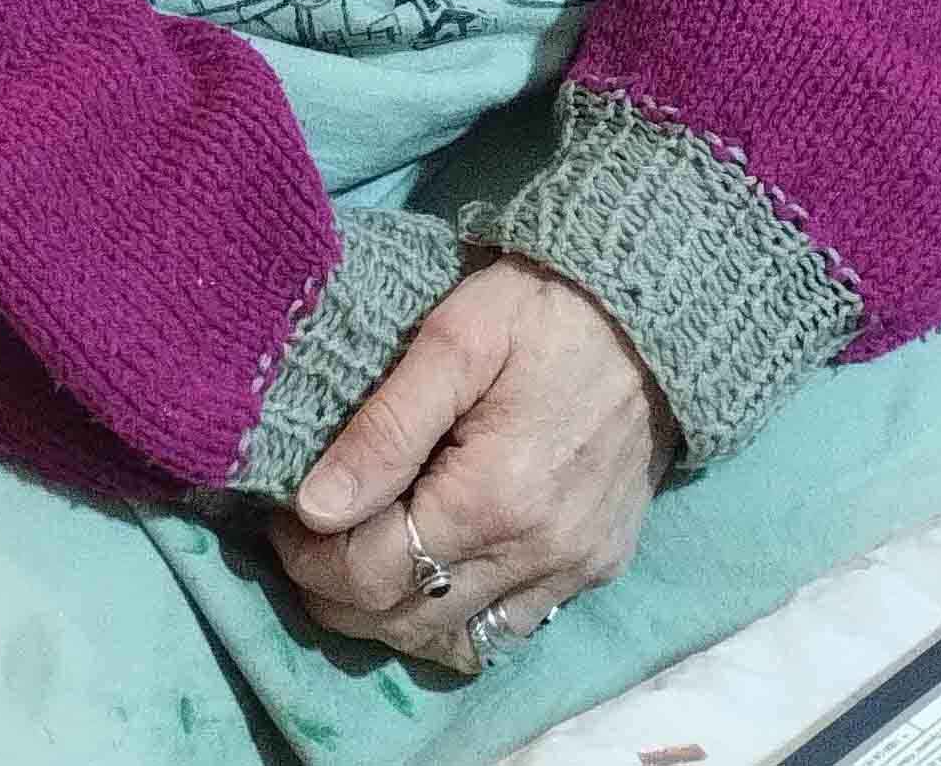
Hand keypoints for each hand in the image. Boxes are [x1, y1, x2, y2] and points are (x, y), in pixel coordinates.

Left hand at [266, 254, 677, 672]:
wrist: (656, 301)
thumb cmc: (544, 303)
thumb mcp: (456, 336)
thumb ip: (385, 426)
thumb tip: (314, 507)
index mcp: (494, 499)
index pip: (371, 576)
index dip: (309, 558)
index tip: (284, 517)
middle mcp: (537, 555)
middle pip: (406, 623)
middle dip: (339, 592)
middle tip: (310, 539)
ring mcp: (574, 569)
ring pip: (457, 640)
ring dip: (396, 613)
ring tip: (365, 553)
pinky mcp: (599, 565)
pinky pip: (511, 625)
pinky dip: (459, 611)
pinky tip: (437, 562)